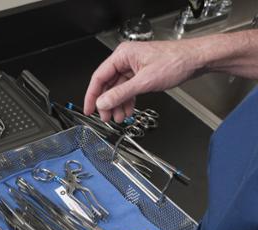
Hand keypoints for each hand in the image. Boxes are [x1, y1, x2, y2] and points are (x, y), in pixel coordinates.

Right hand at [84, 39, 204, 121]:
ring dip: (117, 104)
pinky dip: (127, 100)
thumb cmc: (176, 62)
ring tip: (119, 117)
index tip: (89, 109)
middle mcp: (125, 59)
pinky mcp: (141, 73)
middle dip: (107, 103)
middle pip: (108, 84)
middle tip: (106, 117)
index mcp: (122, 55)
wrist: (196, 60)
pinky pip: (128, 89)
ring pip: (118, 89)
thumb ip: (121, 94)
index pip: (99, 77)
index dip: (92, 95)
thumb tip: (103, 102)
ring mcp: (133, 66)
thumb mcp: (145, 81)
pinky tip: (128, 110)